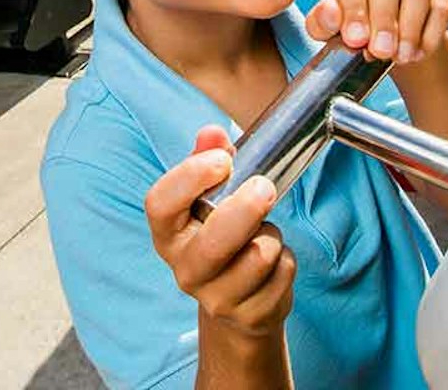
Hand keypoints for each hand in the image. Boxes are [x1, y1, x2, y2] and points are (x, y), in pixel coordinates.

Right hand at [145, 126, 296, 339]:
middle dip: (247, 209)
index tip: (223, 160)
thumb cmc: (222, 234)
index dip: (190, 177)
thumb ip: (209, 159)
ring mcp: (216, 297)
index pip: (160, 204)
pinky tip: (273, 262)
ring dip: (272, 235)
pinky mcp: (250, 315)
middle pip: (215, 242)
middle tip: (265, 187)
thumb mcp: (210, 196)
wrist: (238, 301)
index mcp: (168, 233)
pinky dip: (287, 260)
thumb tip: (212, 132)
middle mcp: (184, 268)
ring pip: (259, 256)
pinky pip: (282, 273)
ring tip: (263, 233)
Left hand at [306, 0, 447, 63]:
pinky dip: (430, 32)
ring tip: (401, 56)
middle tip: (381, 51)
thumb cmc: (355, 25)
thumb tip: (330, 13)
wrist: (390, 36)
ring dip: (410, 27)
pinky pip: (442, 3)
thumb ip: (322, 22)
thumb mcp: (330, 29)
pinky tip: (418, 52)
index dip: (354, 6)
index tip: (356, 39)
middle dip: (384, 18)